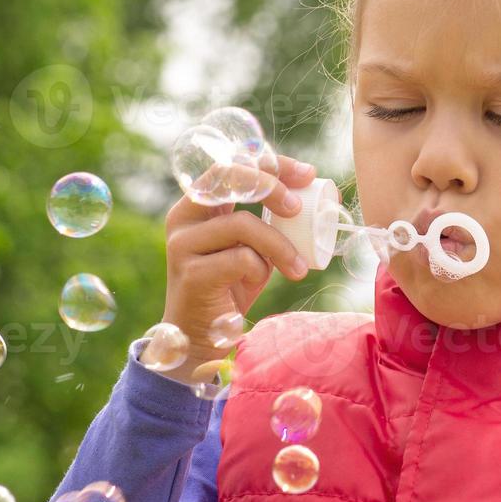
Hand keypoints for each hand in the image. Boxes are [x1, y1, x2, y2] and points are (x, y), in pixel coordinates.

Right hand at [156, 154, 316, 384]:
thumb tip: (317, 193)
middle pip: (228, 177)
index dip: (273, 163)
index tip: (308, 175)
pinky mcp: (190, 273)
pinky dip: (261, 269)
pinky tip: (257, 283)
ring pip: (242, 223)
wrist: (200, 338)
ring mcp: (183, 244)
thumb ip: (269, 220)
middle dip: (271, 186)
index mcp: (198, 204)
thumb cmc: (231, 287)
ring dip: (280, 245)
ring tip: (297, 268)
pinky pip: (241, 259)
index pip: (234, 164)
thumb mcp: (251, 247)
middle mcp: (184, 217)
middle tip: (300, 208)